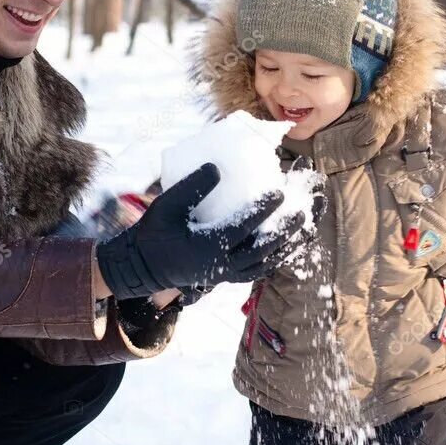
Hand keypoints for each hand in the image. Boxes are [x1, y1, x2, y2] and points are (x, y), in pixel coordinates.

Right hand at [95, 163, 304, 299]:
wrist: (142, 265)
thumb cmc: (153, 233)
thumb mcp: (166, 206)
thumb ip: (191, 188)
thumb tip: (216, 168)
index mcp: (206, 248)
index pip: (242, 228)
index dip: (262, 210)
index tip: (278, 192)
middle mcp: (219, 266)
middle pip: (261, 251)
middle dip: (283, 232)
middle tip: (301, 212)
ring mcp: (224, 274)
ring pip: (263, 264)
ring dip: (284, 248)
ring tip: (303, 230)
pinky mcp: (224, 276)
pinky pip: (256, 271)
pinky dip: (273, 259)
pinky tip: (285, 246)